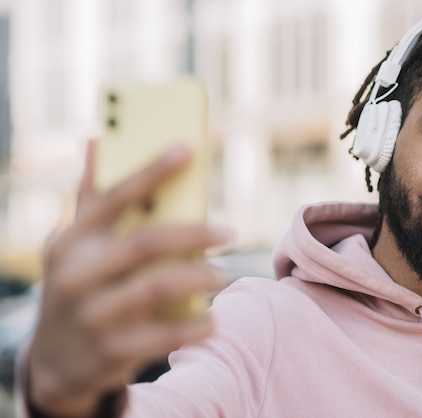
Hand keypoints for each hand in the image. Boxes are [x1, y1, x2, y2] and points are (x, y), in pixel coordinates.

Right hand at [27, 142, 230, 416]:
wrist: (56, 361)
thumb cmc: (78, 285)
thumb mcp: (74, 245)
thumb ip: (91, 197)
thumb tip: (98, 138)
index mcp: (70, 241)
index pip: (113, 198)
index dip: (150, 170)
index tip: (187, 149)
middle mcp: (76, 276)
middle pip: (145, 243)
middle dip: (194, 234)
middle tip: (228, 233)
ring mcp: (92, 316)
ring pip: (158, 288)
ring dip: (200, 278)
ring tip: (222, 274)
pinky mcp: (111, 352)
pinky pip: (165, 335)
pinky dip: (196, 326)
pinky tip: (212, 319)